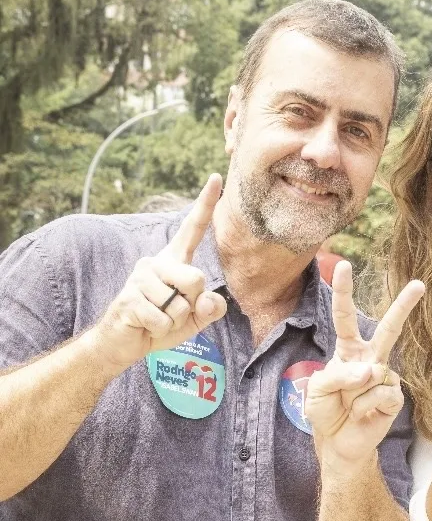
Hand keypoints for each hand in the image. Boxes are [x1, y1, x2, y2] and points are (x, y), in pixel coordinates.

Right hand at [94, 174, 227, 370]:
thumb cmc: (164, 325)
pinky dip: (161, 329)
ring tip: (158, 318)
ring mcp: (140, 278)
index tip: (216, 177)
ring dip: (175, 321)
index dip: (206, 204)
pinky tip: (146, 325)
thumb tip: (209, 300)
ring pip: (179, 304)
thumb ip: (212, 308)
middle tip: (173, 312)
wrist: (126, 343)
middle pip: (196, 278)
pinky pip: (162, 319)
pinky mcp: (129, 298)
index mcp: (175, 261)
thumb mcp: (196, 318)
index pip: (193, 229)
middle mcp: (156, 262)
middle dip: (192, 304)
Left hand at [304, 261, 424, 475]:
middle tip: (419, 284)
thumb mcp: (317, 390)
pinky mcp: (395, 397)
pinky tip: (364, 415)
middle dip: (404, 306)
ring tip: (349, 406)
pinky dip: (365, 406)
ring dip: (354, 394)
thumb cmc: (326, 412)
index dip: (343, 292)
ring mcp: (385, 377)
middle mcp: (370, 359)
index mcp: (348, 351)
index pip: (345, 318)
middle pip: (389, 328)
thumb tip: (370, 372)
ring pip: (374, 373)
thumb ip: (337, 374)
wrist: (338, 443)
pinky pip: (381, 393)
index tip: (342, 266)